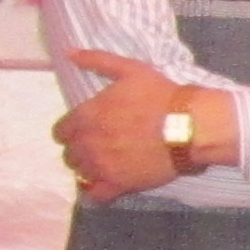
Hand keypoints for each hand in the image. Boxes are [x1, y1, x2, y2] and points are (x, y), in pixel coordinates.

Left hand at [56, 52, 229, 200]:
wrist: (189, 126)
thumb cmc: (161, 96)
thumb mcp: (130, 70)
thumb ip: (97, 61)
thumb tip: (69, 54)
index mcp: (86, 116)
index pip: (61, 131)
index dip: (72, 131)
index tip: (87, 131)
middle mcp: (87, 142)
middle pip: (69, 154)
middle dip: (81, 150)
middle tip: (100, 147)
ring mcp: (101, 165)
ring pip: (79, 173)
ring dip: (88, 169)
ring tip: (106, 165)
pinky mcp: (118, 184)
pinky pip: (95, 195)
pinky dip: (96, 193)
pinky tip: (106, 186)